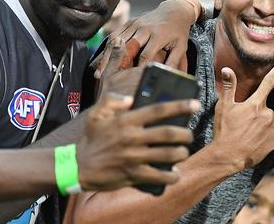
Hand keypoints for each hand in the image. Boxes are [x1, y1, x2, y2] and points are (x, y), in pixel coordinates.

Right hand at [77, 93, 198, 191]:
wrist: (78, 167)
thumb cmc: (91, 139)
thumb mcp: (96, 115)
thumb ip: (111, 101)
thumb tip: (130, 98)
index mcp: (126, 121)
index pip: (158, 110)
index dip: (180, 106)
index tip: (196, 104)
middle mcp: (132, 138)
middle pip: (168, 133)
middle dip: (185, 134)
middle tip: (189, 134)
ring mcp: (133, 157)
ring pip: (167, 154)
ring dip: (181, 153)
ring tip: (184, 152)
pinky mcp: (132, 174)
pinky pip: (157, 176)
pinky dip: (170, 176)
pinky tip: (175, 175)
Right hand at [93, 0, 198, 77]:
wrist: (175, 11)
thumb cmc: (178, 32)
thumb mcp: (181, 47)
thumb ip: (175, 62)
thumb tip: (171, 78)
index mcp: (158, 35)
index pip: (145, 54)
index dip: (137, 68)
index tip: (130, 82)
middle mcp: (145, 28)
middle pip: (127, 47)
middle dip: (116, 63)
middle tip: (108, 78)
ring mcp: (136, 23)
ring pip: (117, 40)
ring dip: (107, 56)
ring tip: (99, 72)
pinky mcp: (130, 21)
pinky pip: (115, 34)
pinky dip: (107, 47)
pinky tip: (101, 59)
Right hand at [211, 58, 273, 171]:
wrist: (228, 156)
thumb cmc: (224, 130)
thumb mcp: (223, 107)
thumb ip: (229, 87)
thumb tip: (227, 69)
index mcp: (255, 104)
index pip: (269, 82)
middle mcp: (267, 114)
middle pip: (266, 109)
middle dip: (257, 114)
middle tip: (243, 124)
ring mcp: (272, 129)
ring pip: (269, 123)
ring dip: (261, 127)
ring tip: (247, 135)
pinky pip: (272, 137)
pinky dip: (265, 139)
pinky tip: (254, 143)